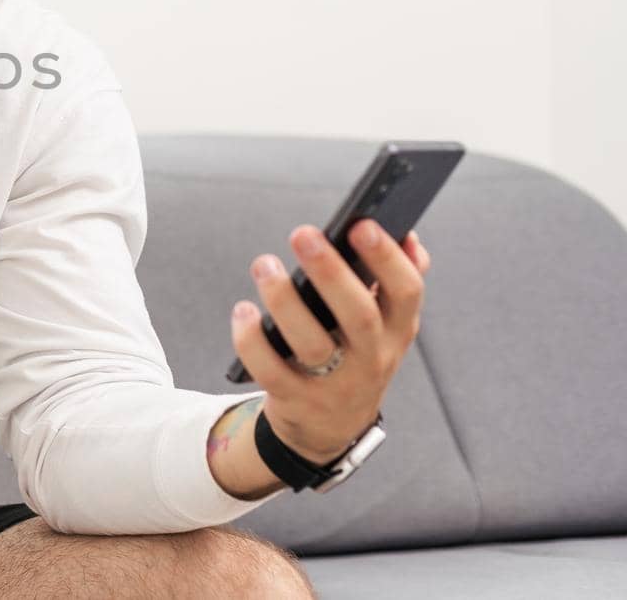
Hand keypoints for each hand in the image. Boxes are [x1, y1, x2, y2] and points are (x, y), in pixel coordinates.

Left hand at [230, 219, 431, 462]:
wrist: (330, 428)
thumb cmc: (356, 356)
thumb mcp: (388, 327)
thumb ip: (397, 282)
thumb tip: (408, 235)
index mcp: (397, 331)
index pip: (407, 293)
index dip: (388, 259)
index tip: (362, 224)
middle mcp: (372, 359)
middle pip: (359, 316)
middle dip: (331, 273)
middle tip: (303, 233)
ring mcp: (334, 384)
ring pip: (311, 344)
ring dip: (283, 300)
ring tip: (265, 264)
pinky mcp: (295, 400)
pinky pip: (270, 371)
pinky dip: (252, 339)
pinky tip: (243, 310)